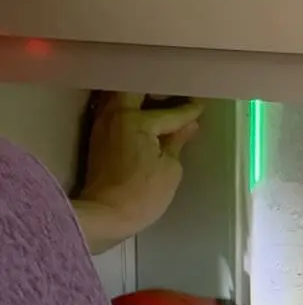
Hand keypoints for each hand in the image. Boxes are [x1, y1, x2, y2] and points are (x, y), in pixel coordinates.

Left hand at [73, 92, 203, 253]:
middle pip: (135, 89)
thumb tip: (188, 126)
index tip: (201, 105)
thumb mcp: (170, 169)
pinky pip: (117, 113)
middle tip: (175, 96)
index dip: (189, 111)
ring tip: (161, 105)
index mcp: (136, 120)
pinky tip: (145, 120)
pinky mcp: (98, 138)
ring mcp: (103, 125)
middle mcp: (115, 114)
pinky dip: (132, 111)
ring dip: (141, 99)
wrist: (104, 215)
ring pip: (122, 99)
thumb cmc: (141, 194)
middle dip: (156, 90)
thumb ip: (177, 141)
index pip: (169, 112)